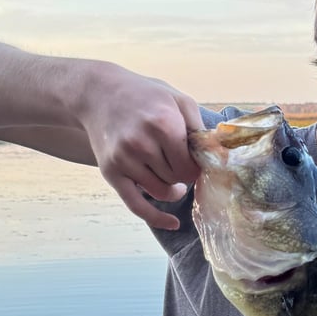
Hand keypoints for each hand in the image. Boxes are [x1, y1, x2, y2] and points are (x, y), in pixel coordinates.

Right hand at [79, 65, 203, 228]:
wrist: (99, 93)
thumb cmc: (144, 95)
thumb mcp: (177, 99)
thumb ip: (198, 127)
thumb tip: (217, 155)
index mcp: (163, 124)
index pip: (191, 165)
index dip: (197, 166)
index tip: (195, 161)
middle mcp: (142, 144)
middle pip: (177, 178)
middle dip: (182, 174)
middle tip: (177, 160)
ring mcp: (124, 160)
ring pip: (161, 192)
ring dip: (171, 189)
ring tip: (170, 175)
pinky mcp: (111, 172)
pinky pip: (136, 205)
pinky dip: (157, 218)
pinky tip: (172, 223)